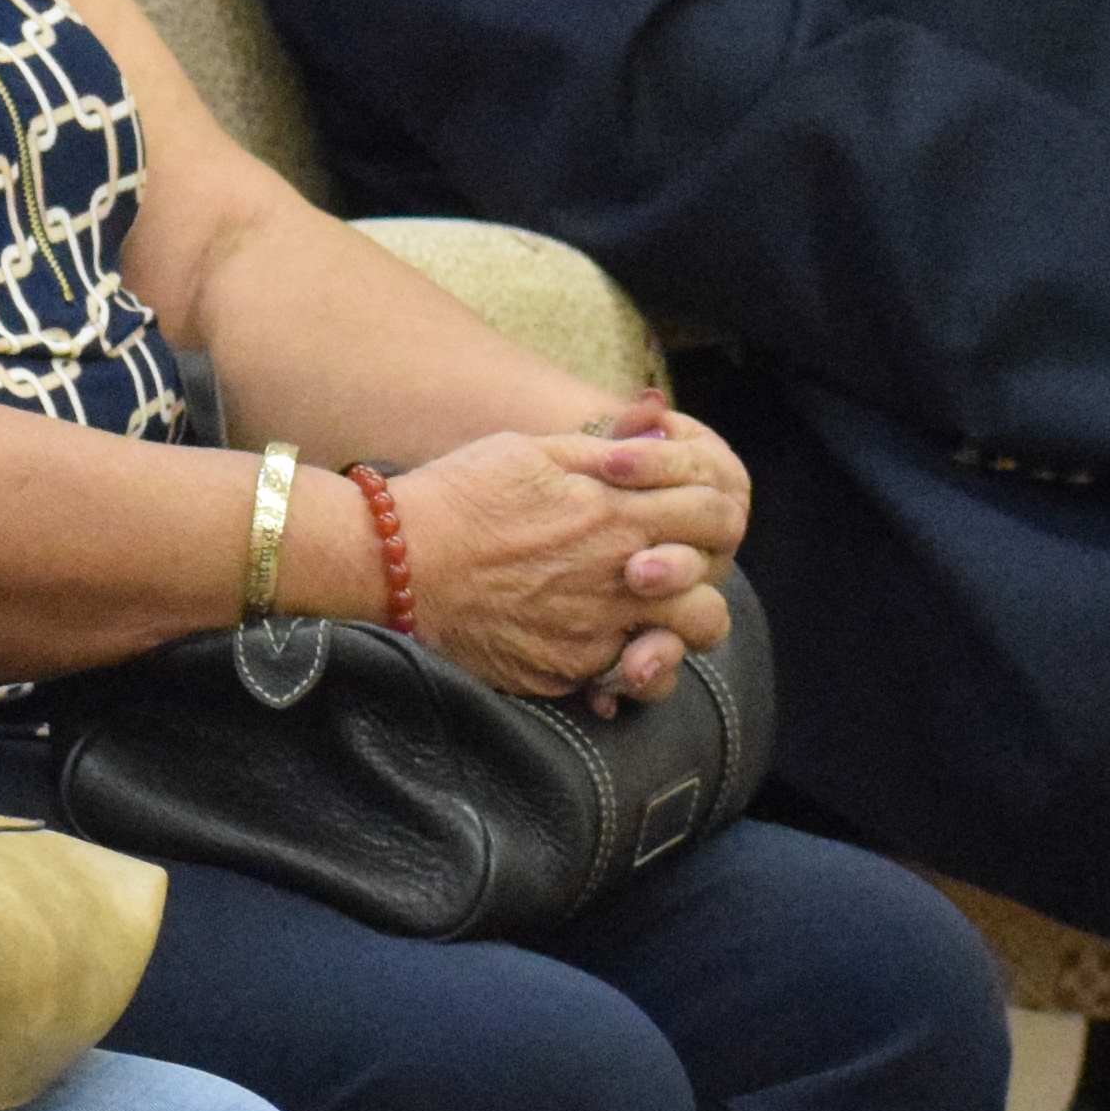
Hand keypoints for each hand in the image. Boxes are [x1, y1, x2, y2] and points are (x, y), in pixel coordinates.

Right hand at [393, 407, 745, 706]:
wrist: (396, 562)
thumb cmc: (459, 495)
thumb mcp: (532, 449)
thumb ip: (605, 447)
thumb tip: (657, 428)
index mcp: (616, 515)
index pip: (713, 517)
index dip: (713, 516)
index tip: (691, 518)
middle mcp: (617, 581)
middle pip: (711, 604)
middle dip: (701, 594)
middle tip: (671, 580)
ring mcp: (593, 633)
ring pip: (675, 653)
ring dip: (669, 638)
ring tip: (641, 621)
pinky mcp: (563, 670)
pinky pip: (617, 682)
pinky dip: (615, 665)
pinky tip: (589, 641)